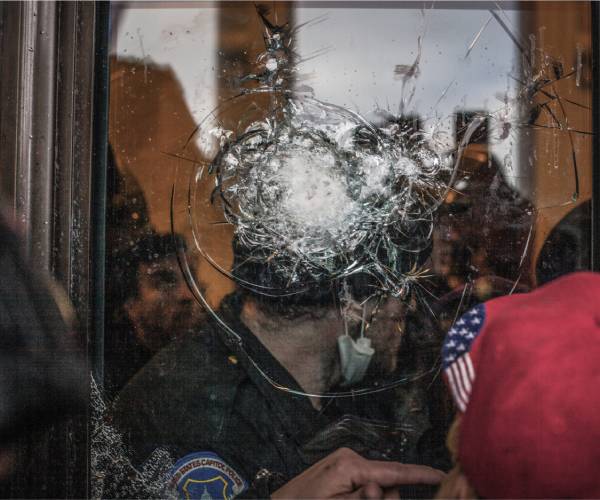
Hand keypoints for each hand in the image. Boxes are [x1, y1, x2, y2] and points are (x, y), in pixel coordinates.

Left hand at [271, 447, 444, 498]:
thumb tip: (380, 489)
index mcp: (350, 464)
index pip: (394, 471)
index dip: (420, 475)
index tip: (443, 476)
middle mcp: (350, 457)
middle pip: (387, 481)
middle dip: (385, 498)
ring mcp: (345, 461)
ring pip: (377, 485)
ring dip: (371, 498)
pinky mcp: (341, 468)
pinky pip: (364, 484)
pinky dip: (364, 495)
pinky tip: (352, 499)